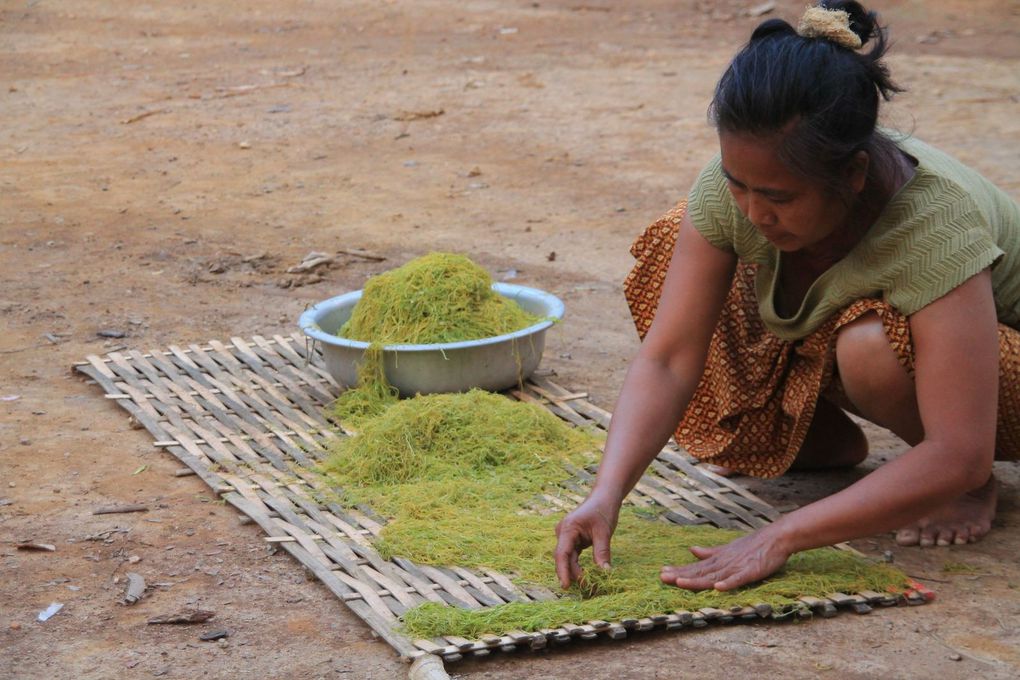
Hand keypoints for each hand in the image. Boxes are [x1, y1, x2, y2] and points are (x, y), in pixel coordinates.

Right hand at [554, 493, 619, 588]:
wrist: (604, 496)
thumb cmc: (603, 510)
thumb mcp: (604, 532)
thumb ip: (602, 552)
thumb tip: (605, 574)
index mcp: (568, 528)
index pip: (561, 553)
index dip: (563, 571)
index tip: (566, 586)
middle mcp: (563, 532)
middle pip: (563, 558)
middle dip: (572, 574)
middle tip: (587, 588)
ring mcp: (566, 536)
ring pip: (567, 559)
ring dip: (576, 571)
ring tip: (588, 585)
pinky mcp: (572, 540)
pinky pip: (572, 556)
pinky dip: (578, 566)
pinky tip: (585, 576)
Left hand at [659, 526, 791, 590]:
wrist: (775, 538)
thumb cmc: (752, 546)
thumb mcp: (727, 549)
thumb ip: (710, 552)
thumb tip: (692, 550)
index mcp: (718, 559)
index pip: (695, 567)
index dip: (679, 570)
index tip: (662, 572)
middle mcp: (724, 563)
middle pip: (700, 572)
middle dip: (681, 575)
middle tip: (662, 577)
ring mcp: (736, 567)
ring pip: (713, 576)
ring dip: (697, 580)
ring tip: (680, 582)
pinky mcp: (751, 572)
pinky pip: (738, 579)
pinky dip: (728, 583)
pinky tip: (717, 588)